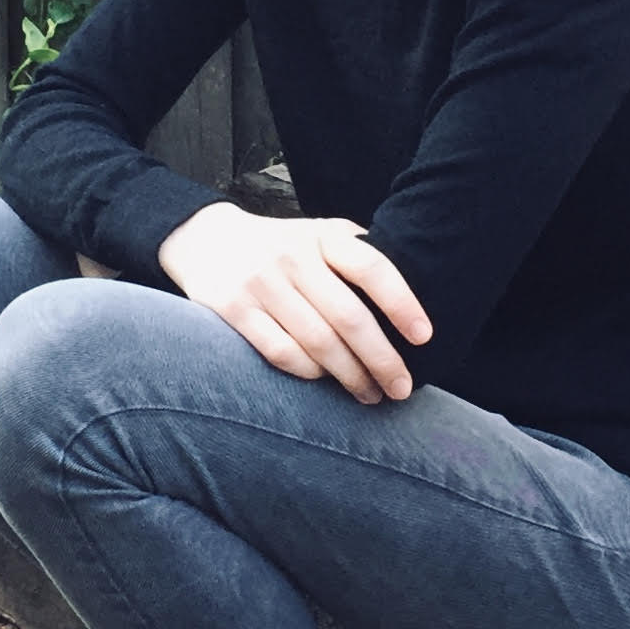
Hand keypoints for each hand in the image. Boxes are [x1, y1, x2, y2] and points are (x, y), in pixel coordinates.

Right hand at [156, 202, 432, 403]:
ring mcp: (261, 284)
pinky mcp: (233, 309)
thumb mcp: (318, 234)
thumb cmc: (280, 245)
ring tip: (371, 394)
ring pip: (317, 343)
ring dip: (350, 376)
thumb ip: (355, 252)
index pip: (372, 268)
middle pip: (349, 317)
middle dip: (382, 360)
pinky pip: (281, 352)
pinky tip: (326, 383)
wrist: (205, 239)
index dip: (402, 303)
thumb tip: (416, 285)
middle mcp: (292, 258)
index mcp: (322, 237)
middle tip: (401, 387)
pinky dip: (309, 373)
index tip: (424, 337)